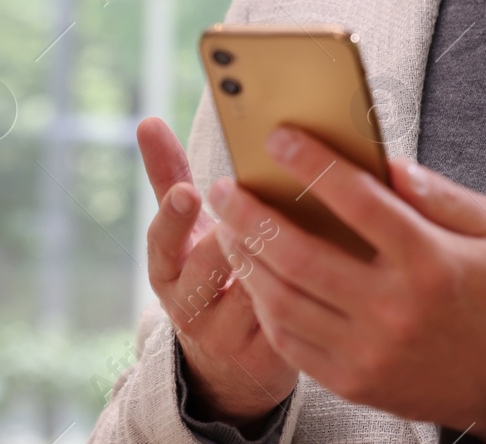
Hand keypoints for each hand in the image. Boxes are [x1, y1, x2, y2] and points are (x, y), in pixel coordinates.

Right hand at [137, 117, 297, 427]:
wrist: (230, 364)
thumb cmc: (211, 273)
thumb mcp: (185, 234)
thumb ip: (168, 179)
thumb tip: (147, 120)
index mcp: (168, 270)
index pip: (162, 243)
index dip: (175, 218)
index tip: (190, 192)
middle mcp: (190, 306)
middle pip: (213, 263)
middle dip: (242, 230)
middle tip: (271, 200)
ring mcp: (227, 336)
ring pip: (257, 287)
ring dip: (284, 252)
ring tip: (311, 221)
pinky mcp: (268, 356)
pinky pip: (291, 314)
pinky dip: (312, 285)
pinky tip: (338, 257)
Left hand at [207, 128, 485, 440]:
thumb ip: (440, 194)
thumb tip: (386, 164)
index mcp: (430, 261)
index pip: (360, 202)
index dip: (314, 165)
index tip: (279, 140)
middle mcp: (394, 307)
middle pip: (302, 255)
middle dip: (253, 215)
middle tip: (227, 187)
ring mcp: (368, 350)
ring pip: (285, 299)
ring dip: (247, 259)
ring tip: (227, 227)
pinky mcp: (351, 380)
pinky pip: (289, 339)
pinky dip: (263, 302)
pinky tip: (253, 274)